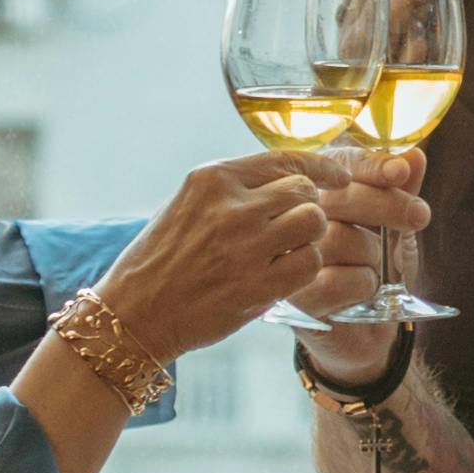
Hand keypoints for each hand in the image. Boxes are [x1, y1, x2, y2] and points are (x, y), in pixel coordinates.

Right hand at [110, 155, 428, 357]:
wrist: (134, 313)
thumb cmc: (161, 260)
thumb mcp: (188, 206)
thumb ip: (234, 189)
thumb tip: (289, 177)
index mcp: (212, 178)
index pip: (285, 159)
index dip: (321, 167)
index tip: (339, 177)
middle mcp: (230, 206)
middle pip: (304, 190)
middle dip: (312, 207)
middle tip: (303, 228)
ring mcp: (244, 246)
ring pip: (314, 223)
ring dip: (312, 238)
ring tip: (293, 252)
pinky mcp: (255, 286)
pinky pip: (309, 264)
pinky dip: (307, 269)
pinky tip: (288, 276)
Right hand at [296, 174, 423, 363]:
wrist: (369, 332)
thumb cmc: (379, 271)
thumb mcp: (398, 229)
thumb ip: (403, 192)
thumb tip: (414, 155)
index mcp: (321, 192)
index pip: (340, 165)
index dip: (371, 165)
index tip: (400, 171)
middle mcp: (298, 220)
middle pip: (340, 198)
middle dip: (387, 205)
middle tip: (419, 216)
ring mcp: (290, 259)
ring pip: (340, 240)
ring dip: (375, 256)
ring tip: (377, 269)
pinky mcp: (292, 298)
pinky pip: (334, 280)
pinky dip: (361, 286)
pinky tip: (362, 293)